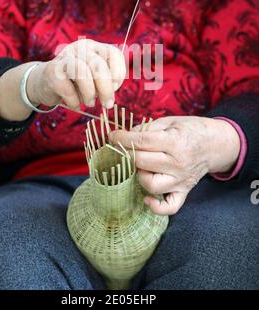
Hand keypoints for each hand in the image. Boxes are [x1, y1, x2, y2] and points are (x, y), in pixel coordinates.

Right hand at [27, 39, 125, 109]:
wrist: (44, 82)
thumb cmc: (75, 82)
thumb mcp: (94, 78)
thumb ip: (106, 81)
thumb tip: (112, 93)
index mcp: (94, 47)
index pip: (113, 54)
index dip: (118, 72)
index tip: (115, 87)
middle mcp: (80, 48)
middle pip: (98, 66)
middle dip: (106, 89)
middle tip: (107, 104)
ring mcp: (64, 57)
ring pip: (82, 73)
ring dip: (90, 93)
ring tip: (90, 103)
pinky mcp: (52, 71)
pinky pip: (67, 88)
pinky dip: (74, 100)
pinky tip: (75, 104)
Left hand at [109, 116, 239, 214]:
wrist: (216, 144)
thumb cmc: (191, 130)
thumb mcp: (171, 121)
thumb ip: (148, 128)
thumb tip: (126, 135)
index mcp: (175, 142)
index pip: (141, 142)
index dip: (122, 138)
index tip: (111, 136)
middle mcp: (178, 163)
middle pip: (142, 162)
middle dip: (126, 154)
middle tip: (121, 149)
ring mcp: (181, 180)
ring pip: (151, 185)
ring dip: (139, 175)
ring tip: (140, 166)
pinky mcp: (184, 191)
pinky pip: (169, 207)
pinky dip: (156, 207)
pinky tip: (146, 198)